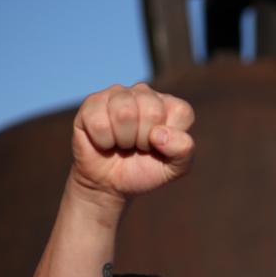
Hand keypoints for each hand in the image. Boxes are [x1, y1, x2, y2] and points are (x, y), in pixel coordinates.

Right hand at [70, 83, 194, 204]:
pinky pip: (100, 122)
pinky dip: (103, 141)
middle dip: (144, 139)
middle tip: (138, 146)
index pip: (181, 112)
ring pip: (124, 113)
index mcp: (170, 105)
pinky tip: (104, 141)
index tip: (160, 146)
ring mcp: (117, 94)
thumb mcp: (175, 167)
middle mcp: (145, 93)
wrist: (109, 182)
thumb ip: (183, 150)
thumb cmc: (145, 170)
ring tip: (122, 143)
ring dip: (123, 139)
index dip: (170, 138)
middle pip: (152, 111)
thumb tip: (160, 133)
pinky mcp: (92, 102)